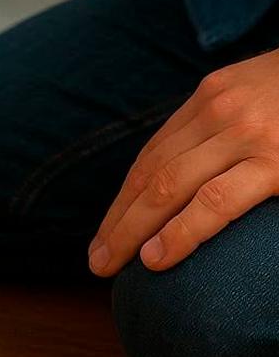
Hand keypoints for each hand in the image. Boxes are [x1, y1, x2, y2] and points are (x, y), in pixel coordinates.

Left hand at [90, 51, 278, 275]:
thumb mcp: (260, 93)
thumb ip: (227, 124)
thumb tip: (199, 167)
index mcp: (211, 96)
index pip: (153, 153)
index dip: (126, 194)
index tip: (107, 227)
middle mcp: (218, 111)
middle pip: (151, 172)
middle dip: (118, 217)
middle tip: (96, 258)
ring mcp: (247, 136)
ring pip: (168, 186)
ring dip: (132, 228)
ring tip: (110, 263)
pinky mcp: (278, 164)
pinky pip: (216, 202)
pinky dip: (181, 231)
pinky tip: (157, 256)